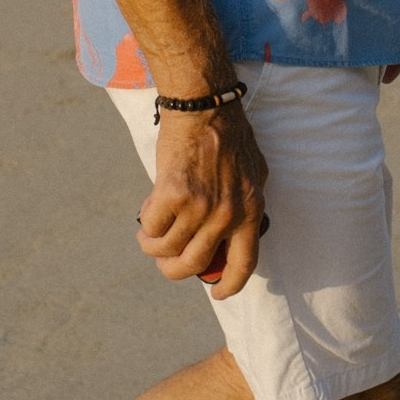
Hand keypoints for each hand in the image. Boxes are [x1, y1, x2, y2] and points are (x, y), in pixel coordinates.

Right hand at [136, 99, 267, 299]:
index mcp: (251, 211)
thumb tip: (235, 230)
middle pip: (196, 264)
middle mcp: (227, 214)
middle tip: (165, 262)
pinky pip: (153, 227)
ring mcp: (200, 206)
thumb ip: (246, 203)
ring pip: (169, 249)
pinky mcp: (173, 195)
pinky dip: (146, 227)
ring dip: (153, 248)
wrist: (203, 106)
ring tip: (148, 237)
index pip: (244, 263)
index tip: (217, 294)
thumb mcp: (253, 172)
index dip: (229, 285)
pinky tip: (146, 216)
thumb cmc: (228, 133)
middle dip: (174, 270)